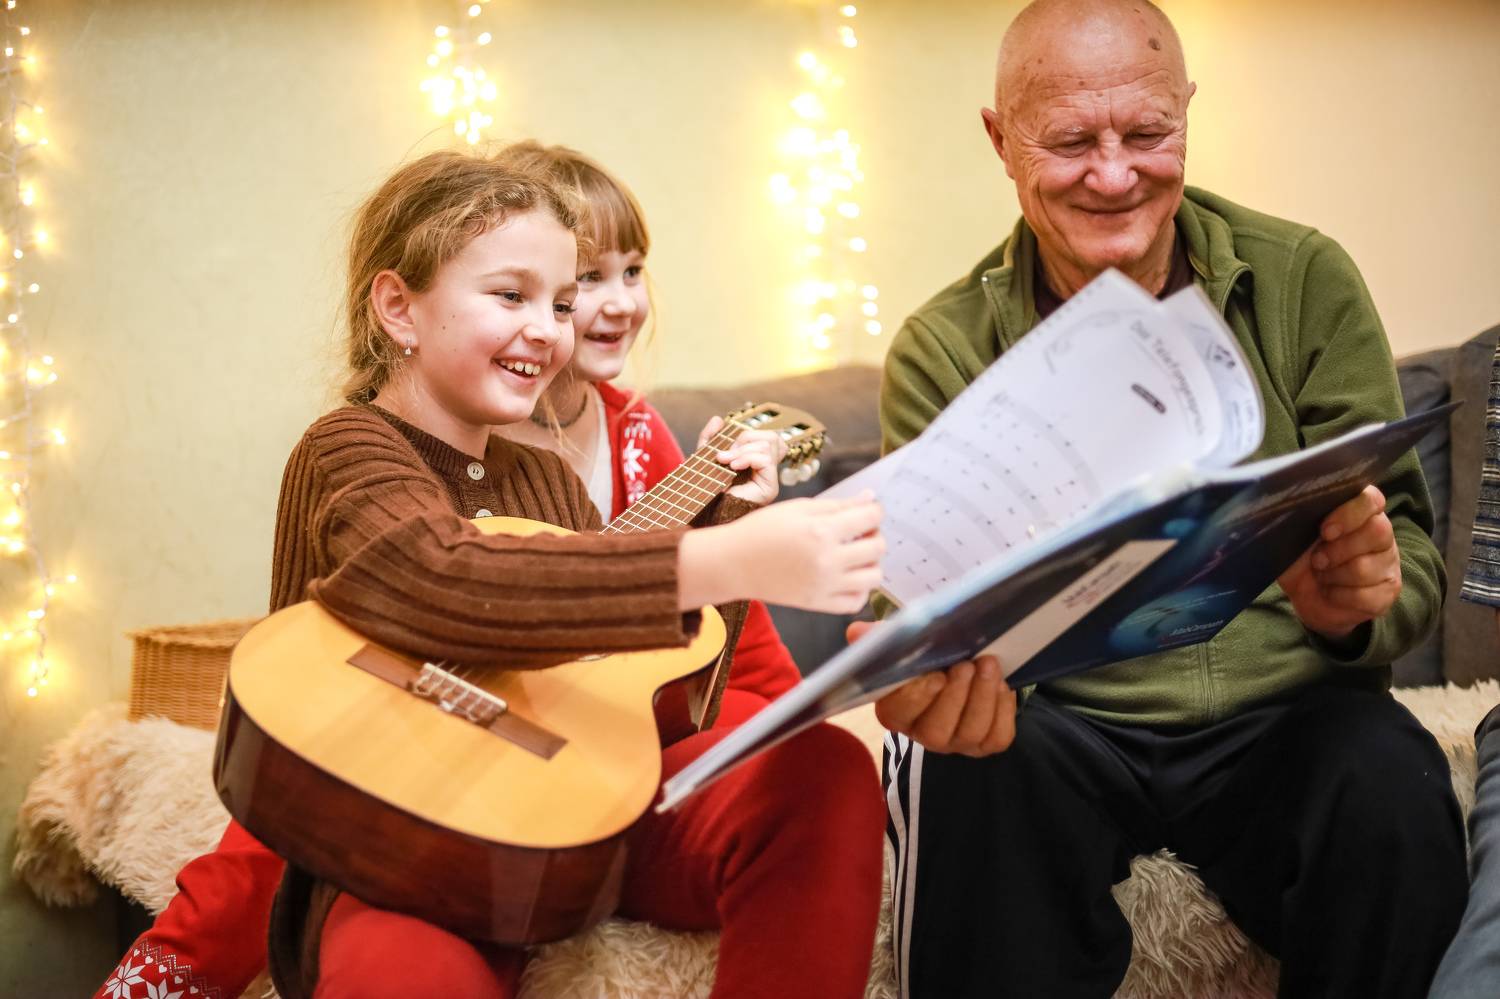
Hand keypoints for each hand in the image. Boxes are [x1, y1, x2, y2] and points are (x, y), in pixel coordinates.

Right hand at [679, 493, 882, 612]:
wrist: (733, 564)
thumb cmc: (762, 530)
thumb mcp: (798, 508)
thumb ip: (838, 505)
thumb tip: (871, 498)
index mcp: (821, 530)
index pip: (872, 518)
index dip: (873, 511)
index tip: (864, 512)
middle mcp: (826, 560)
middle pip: (878, 547)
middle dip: (874, 535)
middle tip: (858, 532)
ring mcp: (824, 585)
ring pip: (874, 577)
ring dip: (870, 563)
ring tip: (854, 555)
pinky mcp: (818, 604)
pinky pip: (857, 601)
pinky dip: (859, 590)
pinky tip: (847, 577)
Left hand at [698, 416, 785, 506]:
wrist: (706, 514)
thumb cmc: (707, 489)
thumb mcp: (705, 458)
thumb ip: (710, 438)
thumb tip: (718, 419)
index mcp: (756, 461)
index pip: (766, 436)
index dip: (747, 434)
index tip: (726, 447)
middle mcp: (767, 470)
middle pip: (771, 437)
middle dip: (745, 438)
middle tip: (725, 454)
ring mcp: (770, 479)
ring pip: (768, 445)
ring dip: (742, 450)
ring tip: (726, 462)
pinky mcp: (770, 487)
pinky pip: (765, 459)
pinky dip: (747, 458)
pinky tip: (733, 467)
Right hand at [852, 621, 1016, 756]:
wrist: (963, 665)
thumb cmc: (928, 656)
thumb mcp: (903, 643)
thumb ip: (878, 639)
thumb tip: (857, 632)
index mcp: (896, 711)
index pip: (898, 714)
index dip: (916, 698)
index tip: (933, 675)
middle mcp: (923, 733)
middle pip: (936, 731)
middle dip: (955, 697)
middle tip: (966, 665)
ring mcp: (956, 742)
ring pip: (970, 733)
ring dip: (982, 697)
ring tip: (989, 665)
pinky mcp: (985, 744)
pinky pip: (997, 737)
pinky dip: (1003, 710)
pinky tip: (1002, 686)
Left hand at [1277, 484, 1401, 641]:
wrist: (1305, 597)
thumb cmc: (1301, 559)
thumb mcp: (1290, 537)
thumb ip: (1295, 518)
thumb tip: (1279, 506)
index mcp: (1359, 511)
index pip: (1371, 499)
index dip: (1350, 514)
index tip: (1324, 531)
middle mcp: (1381, 532)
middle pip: (1377, 531)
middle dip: (1337, 550)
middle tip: (1317, 560)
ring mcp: (1388, 562)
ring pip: (1365, 567)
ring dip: (1333, 576)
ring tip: (1322, 575)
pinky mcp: (1389, 590)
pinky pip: (1364, 594)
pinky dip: (1338, 595)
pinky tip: (1331, 592)